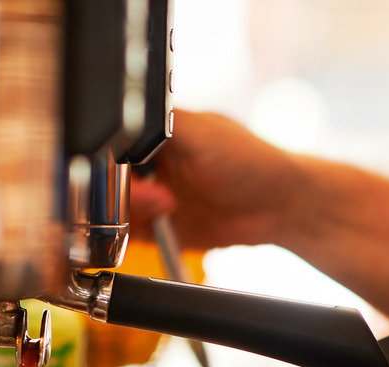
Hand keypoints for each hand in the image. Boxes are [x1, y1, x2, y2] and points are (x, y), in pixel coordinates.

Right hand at [129, 111, 305, 249]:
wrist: (278, 207)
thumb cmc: (251, 161)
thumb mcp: (200, 131)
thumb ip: (160, 121)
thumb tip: (124, 111)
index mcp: (155, 135)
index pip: (114, 145)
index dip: (113, 160)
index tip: (125, 170)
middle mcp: (151, 165)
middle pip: (109, 180)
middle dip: (126, 190)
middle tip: (155, 194)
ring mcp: (155, 197)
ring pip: (118, 208)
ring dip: (136, 212)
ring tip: (168, 207)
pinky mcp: (162, 228)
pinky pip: (132, 234)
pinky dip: (136, 233)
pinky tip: (162, 223)